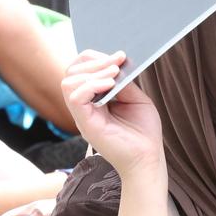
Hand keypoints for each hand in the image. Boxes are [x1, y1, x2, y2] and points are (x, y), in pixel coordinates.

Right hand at [61, 50, 163, 178]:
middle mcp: (84, 106)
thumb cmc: (143, 133)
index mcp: (93, 99)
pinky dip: (91, 85)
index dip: (95, 58)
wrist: (147, 159)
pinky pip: (75, 97)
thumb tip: (114, 64)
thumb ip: (122, 82)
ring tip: (114, 75)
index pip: (80, 70)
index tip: (119, 56)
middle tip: (117, 63)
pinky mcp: (85, 124)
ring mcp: (82, 115)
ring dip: (93, 72)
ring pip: (69, 82)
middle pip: (71, 72)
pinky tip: (110, 85)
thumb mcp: (135, 99)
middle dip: (93, 61)